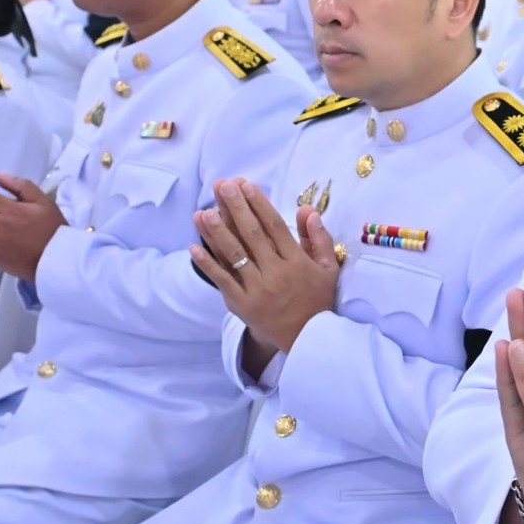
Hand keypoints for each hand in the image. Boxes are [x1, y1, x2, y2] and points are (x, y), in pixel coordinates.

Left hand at [188, 179, 339, 357]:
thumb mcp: (328, 268)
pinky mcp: (242, 304)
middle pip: (252, 234)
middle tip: (222, 186)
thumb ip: (319, 238)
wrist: (308, 338)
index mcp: (297, 261)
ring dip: (218, 232)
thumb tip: (307, 209)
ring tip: (203, 212)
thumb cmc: (318, 299)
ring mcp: (257, 289)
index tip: (245, 185)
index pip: (275, 226)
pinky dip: (208, 264)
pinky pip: (223, 281)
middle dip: (236, 208)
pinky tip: (194, 247)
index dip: (259, 204)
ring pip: (235, 255)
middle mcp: (276, 272)